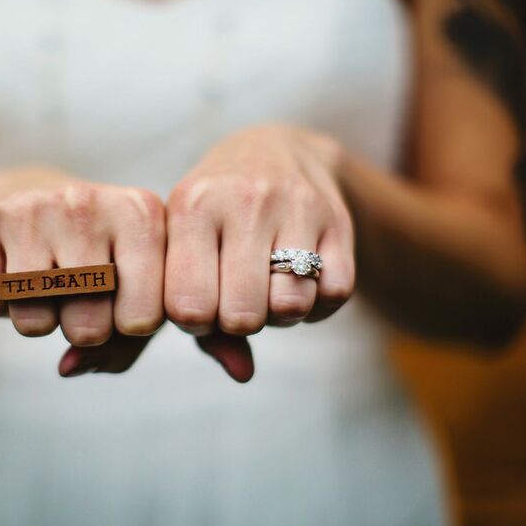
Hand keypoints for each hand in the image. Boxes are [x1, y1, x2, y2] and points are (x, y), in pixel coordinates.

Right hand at [0, 167, 165, 375]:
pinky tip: (14, 268)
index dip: (134, 328)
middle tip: (83, 294)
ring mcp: (33, 205)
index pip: (149, 318)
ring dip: (41, 319)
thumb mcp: (136, 295)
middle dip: (87, 330)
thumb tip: (68, 365)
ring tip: (50, 281)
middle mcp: (89, 202)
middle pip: (90, 327)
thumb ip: (123, 347)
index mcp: (144, 215)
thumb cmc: (105, 260)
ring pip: (34, 321)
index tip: (129, 302)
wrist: (42, 203)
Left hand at [165, 123, 355, 380]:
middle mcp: (244, 199)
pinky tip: (299, 282)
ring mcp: (296, 205)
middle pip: (243, 315)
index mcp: (191, 206)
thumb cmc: (213, 217)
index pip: (188, 306)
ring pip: (291, 306)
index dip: (195, 322)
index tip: (200, 304)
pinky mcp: (339, 219)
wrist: (272, 150)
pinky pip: (334, 295)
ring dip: (280, 314)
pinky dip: (317, 305)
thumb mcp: (186, 248)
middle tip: (235, 299)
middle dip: (238, 321)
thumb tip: (242, 374)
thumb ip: (195, 320)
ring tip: (267, 288)